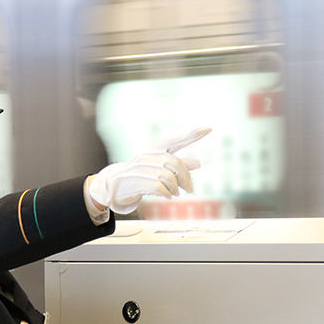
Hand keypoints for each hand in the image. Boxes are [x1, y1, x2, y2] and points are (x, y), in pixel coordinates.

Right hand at [89, 127, 209, 213]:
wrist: (115, 185)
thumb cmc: (141, 174)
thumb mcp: (159, 167)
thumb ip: (179, 164)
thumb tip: (198, 163)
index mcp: (155, 148)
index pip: (175, 139)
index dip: (191, 134)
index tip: (208, 127)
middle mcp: (148, 155)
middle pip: (176, 164)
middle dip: (186, 178)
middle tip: (190, 188)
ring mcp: (141, 168)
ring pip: (169, 178)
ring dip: (176, 188)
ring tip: (175, 193)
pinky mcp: (137, 181)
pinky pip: (161, 188)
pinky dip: (168, 194)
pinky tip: (168, 195)